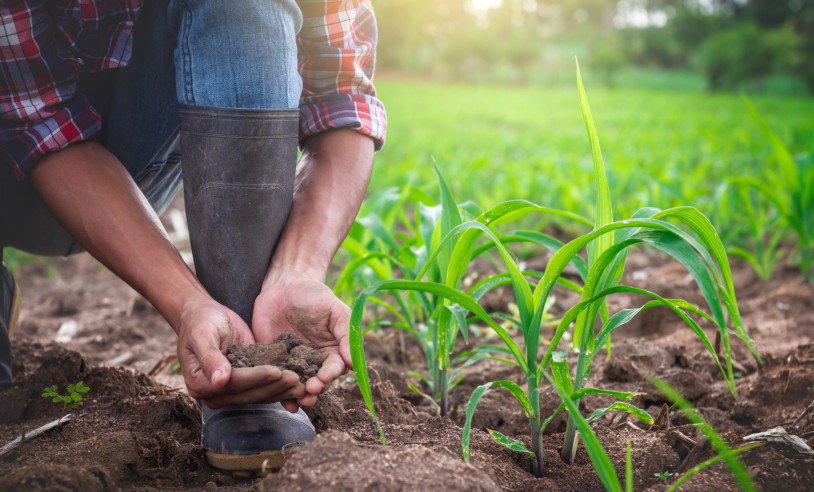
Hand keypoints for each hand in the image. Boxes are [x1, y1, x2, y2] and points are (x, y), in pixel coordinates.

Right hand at [176, 295, 304, 407]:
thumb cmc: (200, 321)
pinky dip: (281, 386)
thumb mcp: (202, 334)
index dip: (256, 378)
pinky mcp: (245, 383)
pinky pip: (264, 388)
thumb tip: (219, 381)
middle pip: (249, 393)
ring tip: (302, 384)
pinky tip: (299, 382)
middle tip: (296, 379)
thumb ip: (210, 357)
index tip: (276, 371)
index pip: (234, 384)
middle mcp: (216, 393)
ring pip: (260, 394)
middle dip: (274, 386)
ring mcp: (231, 391)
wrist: (204, 315)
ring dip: (281, 390)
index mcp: (200, 384)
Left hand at [253, 266, 352, 407]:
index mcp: (332, 350)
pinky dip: (279, 392)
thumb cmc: (313, 295)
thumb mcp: (334, 309)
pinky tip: (282, 402)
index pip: (335, 368)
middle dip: (315, 389)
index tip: (324, 378)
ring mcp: (293, 364)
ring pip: (298, 386)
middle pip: (318, 382)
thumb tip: (352, 362)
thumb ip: (346, 333)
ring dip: (299, 396)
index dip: (330, 375)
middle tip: (309, 391)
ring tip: (296, 401)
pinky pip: (277, 380)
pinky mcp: (274, 362)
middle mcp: (314, 361)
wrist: (283, 285)